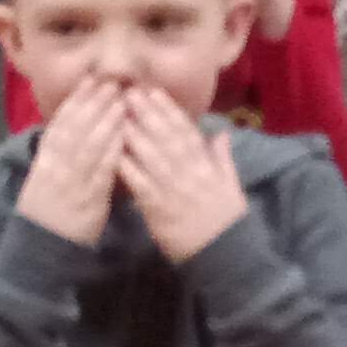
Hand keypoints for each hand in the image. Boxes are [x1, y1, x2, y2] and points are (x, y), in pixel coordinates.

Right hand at [15, 80, 127, 247]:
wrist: (40, 250)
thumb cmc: (47, 214)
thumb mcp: (44, 181)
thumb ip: (57, 157)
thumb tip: (72, 130)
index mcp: (44, 161)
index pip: (60, 123)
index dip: (76, 100)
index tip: (89, 80)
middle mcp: (55, 167)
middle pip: (75, 128)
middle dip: (93, 103)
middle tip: (111, 81)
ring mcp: (71, 182)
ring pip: (88, 145)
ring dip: (105, 120)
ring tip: (121, 100)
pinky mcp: (87, 200)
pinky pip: (101, 171)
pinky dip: (111, 151)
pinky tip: (123, 135)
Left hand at [114, 91, 248, 262]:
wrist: (223, 255)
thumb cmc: (226, 220)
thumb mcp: (231, 186)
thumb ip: (223, 158)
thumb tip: (221, 132)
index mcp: (206, 166)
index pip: (186, 131)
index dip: (168, 110)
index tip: (153, 91)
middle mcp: (190, 173)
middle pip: (166, 138)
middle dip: (147, 114)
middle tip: (128, 93)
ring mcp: (173, 190)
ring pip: (153, 157)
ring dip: (135, 135)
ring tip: (118, 115)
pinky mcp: (158, 210)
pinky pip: (141, 186)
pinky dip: (128, 169)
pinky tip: (114, 155)